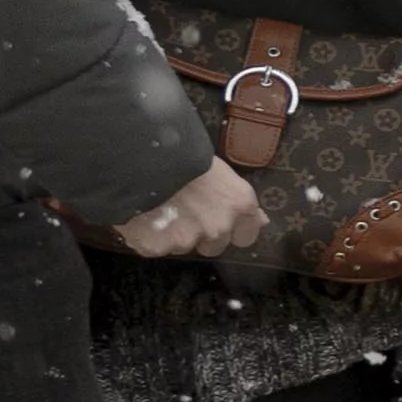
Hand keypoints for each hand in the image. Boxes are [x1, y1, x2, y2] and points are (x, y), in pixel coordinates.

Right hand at [112, 160, 271, 261]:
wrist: (140, 155)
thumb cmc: (181, 153)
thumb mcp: (219, 171)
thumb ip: (238, 201)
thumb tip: (261, 220)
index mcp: (239, 204)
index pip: (247, 234)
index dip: (234, 229)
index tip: (221, 220)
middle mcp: (218, 226)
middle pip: (215, 245)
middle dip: (201, 233)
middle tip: (184, 211)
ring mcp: (187, 239)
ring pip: (183, 246)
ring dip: (173, 234)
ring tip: (158, 208)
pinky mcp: (156, 247)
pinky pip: (154, 248)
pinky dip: (147, 236)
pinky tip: (141, 215)